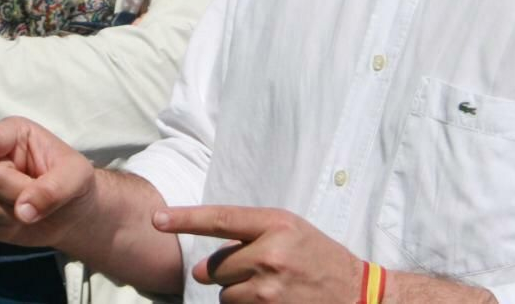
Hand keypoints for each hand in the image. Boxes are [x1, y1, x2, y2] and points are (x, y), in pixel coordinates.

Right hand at [0, 116, 97, 248]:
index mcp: (13, 135)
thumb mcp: (76, 178)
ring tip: (31, 206)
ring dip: (13, 215)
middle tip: (42, 194)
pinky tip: (17, 222)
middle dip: (20, 194)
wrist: (70, 212)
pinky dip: (3, 231)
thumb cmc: (73, 182)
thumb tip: (22, 211)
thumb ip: (53, 189)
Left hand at [153, 205, 359, 303]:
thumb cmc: (320, 257)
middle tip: (253, 271)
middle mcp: (271, 254)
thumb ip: (251, 236)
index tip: (157, 220)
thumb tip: (205, 265)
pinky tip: (272, 301)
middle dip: (224, 272)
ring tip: (269, 288)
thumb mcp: (291, 231)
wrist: (357, 294)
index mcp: (277, 224)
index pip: (220, 219)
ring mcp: (270, 289)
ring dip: (237, 294)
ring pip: (225, 295)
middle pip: (216, 267)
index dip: (185, 219)